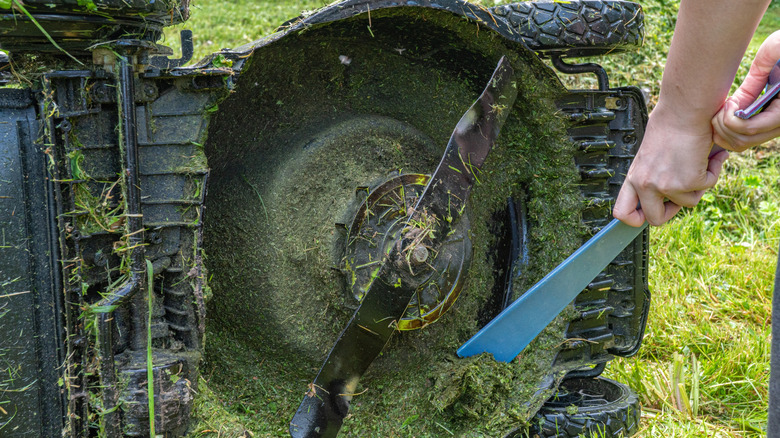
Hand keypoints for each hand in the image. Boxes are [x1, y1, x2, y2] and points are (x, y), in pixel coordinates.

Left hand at [613, 103, 729, 226]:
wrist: (685, 111)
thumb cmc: (670, 126)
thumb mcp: (650, 156)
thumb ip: (652, 176)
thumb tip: (664, 197)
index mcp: (634, 177)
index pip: (622, 212)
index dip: (634, 220)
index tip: (645, 218)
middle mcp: (646, 185)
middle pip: (655, 219)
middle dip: (671, 212)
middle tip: (681, 194)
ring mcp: (667, 185)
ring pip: (687, 202)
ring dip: (697, 185)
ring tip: (696, 160)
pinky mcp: (689, 181)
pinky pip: (706, 186)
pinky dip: (712, 172)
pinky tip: (708, 155)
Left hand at [713, 30, 779, 150]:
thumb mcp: (776, 51)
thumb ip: (761, 70)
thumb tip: (737, 100)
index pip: (750, 129)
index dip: (730, 119)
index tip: (729, 102)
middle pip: (741, 141)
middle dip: (723, 125)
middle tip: (724, 104)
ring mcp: (771, 129)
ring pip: (738, 144)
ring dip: (722, 129)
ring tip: (725, 107)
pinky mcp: (762, 128)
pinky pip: (739, 140)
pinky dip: (725, 130)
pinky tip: (726, 111)